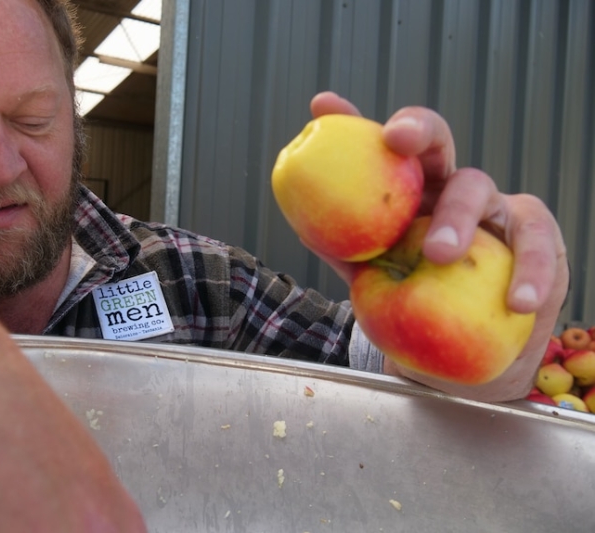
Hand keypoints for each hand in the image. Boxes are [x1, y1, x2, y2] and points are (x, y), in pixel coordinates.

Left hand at [306, 92, 568, 400]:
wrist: (458, 353)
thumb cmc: (413, 308)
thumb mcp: (373, 279)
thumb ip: (348, 252)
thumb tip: (306, 229)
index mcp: (405, 192)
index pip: (380, 150)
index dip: (353, 121)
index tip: (324, 106)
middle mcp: (446, 186)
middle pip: (434, 141)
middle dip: (416, 130)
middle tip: (396, 140)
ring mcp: (492, 205)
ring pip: (477, 185)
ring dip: (456, 215)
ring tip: (439, 253)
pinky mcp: (535, 236)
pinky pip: (536, 246)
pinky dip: (530, 272)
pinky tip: (520, 301)